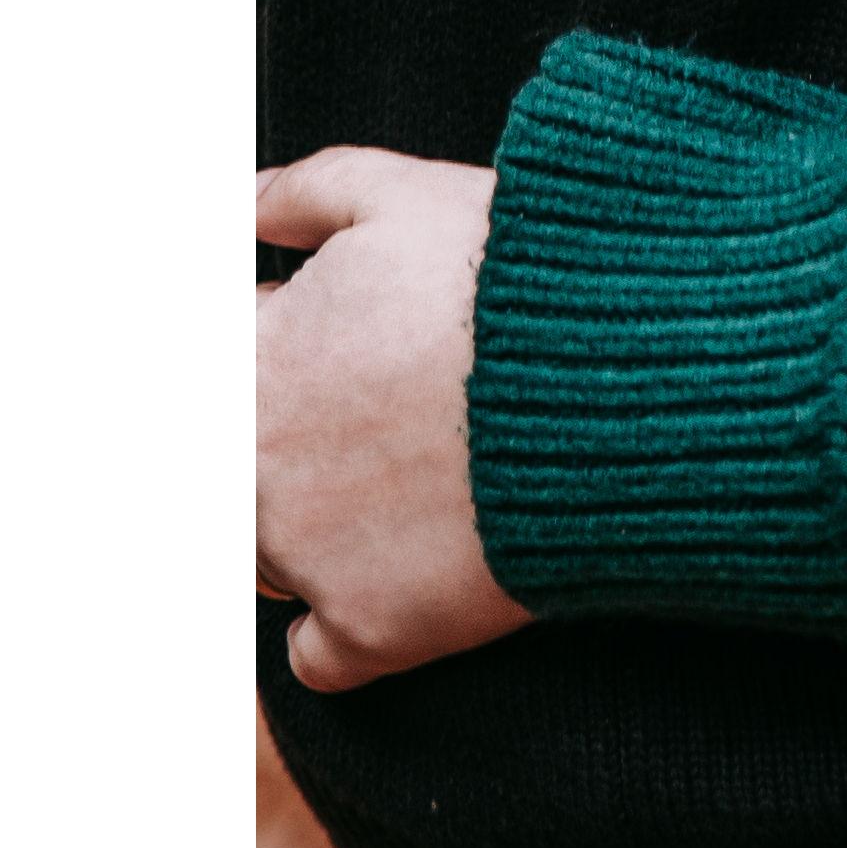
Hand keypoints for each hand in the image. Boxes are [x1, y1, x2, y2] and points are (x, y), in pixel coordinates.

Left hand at [256, 149, 533, 693]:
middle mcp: (252, 463)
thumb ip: (302, 194)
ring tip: (404, 484)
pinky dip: (349, 628)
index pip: (213, 377)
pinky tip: (408, 577)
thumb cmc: (520, 275)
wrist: (632, 377)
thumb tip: (244, 207)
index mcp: (248, 359)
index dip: (271, 359)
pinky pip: (318, 655)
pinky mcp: (374, 627)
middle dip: (284, 448)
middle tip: (373, 424)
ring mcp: (307, 553)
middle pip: (235, 471)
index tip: (325, 359)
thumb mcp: (402, 192)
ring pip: (262, 560)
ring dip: (310, 528)